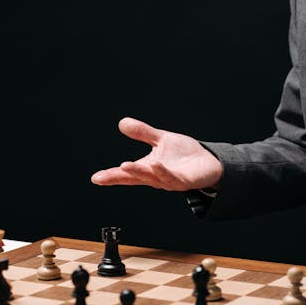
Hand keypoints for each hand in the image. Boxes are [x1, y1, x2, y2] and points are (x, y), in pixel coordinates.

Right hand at [90, 117, 222, 190]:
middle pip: (135, 178)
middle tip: (103, 177)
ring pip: (151, 178)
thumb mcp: (161, 140)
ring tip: (125, 165)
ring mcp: (169, 181)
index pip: (126, 173)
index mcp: (148, 168)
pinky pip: (171, 178)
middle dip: (120, 176)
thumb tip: (122, 123)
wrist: (209, 161)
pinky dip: (162, 172)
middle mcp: (156, 177)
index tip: (96, 178)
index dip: (111, 176)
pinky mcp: (184, 181)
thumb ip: (143, 133)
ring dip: (138, 172)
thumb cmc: (185, 154)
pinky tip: (155, 164)